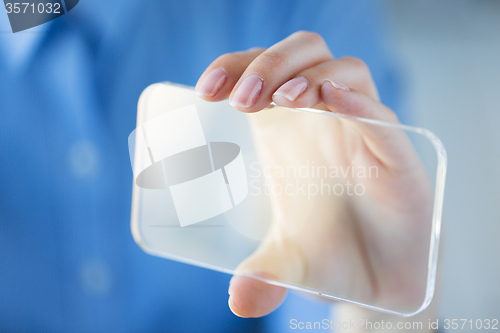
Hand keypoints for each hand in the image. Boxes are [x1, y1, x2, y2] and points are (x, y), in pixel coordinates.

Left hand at [195, 31, 433, 317]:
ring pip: (340, 70)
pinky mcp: (394, 152)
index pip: (260, 73)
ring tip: (279, 101)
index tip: (206, 91)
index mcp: (286, 131)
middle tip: (239, 100)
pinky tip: (329, 99)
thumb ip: (262, 276)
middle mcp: (322, 121)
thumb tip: (239, 300)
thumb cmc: (331, 256)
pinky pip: (379, 114)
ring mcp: (360, 131)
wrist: (383, 280)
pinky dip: (354, 101)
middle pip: (300, 56)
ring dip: (306, 75)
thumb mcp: (286, 262)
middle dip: (267, 64)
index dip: (234, 67)